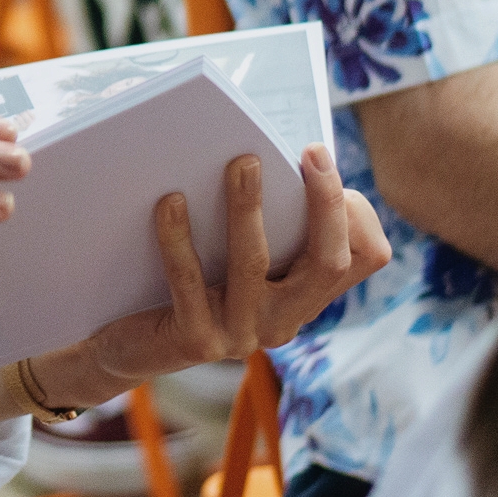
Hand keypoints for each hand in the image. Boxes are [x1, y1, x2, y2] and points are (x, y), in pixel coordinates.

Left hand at [65, 143, 390, 391]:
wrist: (135, 344)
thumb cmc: (193, 277)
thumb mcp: (240, 248)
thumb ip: (271, 216)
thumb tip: (271, 155)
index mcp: (304, 295)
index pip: (362, 256)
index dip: (352, 210)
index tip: (318, 155)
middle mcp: (284, 321)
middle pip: (329, 264)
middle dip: (326, 205)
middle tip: (312, 152)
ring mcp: (242, 335)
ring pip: (254, 264)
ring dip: (248, 209)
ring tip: (242, 162)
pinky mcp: (197, 341)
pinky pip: (189, 282)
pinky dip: (179, 238)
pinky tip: (170, 201)